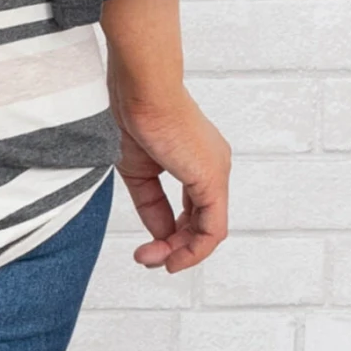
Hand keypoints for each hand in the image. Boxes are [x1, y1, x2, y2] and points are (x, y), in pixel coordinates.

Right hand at [109, 82, 229, 272]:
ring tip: (156, 261)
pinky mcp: (213, 180)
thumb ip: (151, 204)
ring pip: (209, 230)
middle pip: (202, 223)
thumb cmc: (134, 113)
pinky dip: (193, 248)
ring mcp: (216, 173)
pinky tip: (172, 256)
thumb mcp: (138, 170)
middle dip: (175, 247)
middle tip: (149, 259)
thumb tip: (160, 235)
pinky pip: (212, 228)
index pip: (191, 209)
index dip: (171, 234)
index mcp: (195, 159)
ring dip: (182, 252)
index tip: (148, 248)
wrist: (141, 89)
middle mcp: (212, 167)